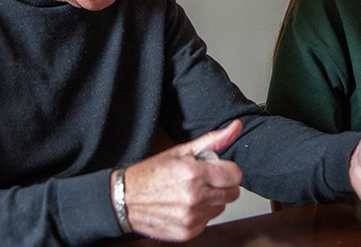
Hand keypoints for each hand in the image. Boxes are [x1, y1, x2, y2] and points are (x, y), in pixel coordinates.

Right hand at [116, 120, 243, 240]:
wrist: (125, 199)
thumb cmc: (152, 173)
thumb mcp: (181, 151)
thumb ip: (213, 140)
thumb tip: (236, 127)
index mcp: (195, 173)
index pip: (235, 176)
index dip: (227, 171)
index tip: (217, 170)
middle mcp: (195, 197)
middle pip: (232, 193)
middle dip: (221, 186)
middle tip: (203, 181)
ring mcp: (191, 217)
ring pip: (221, 208)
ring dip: (211, 201)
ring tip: (191, 193)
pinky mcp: (188, 232)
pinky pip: (207, 221)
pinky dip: (200, 214)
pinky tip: (184, 206)